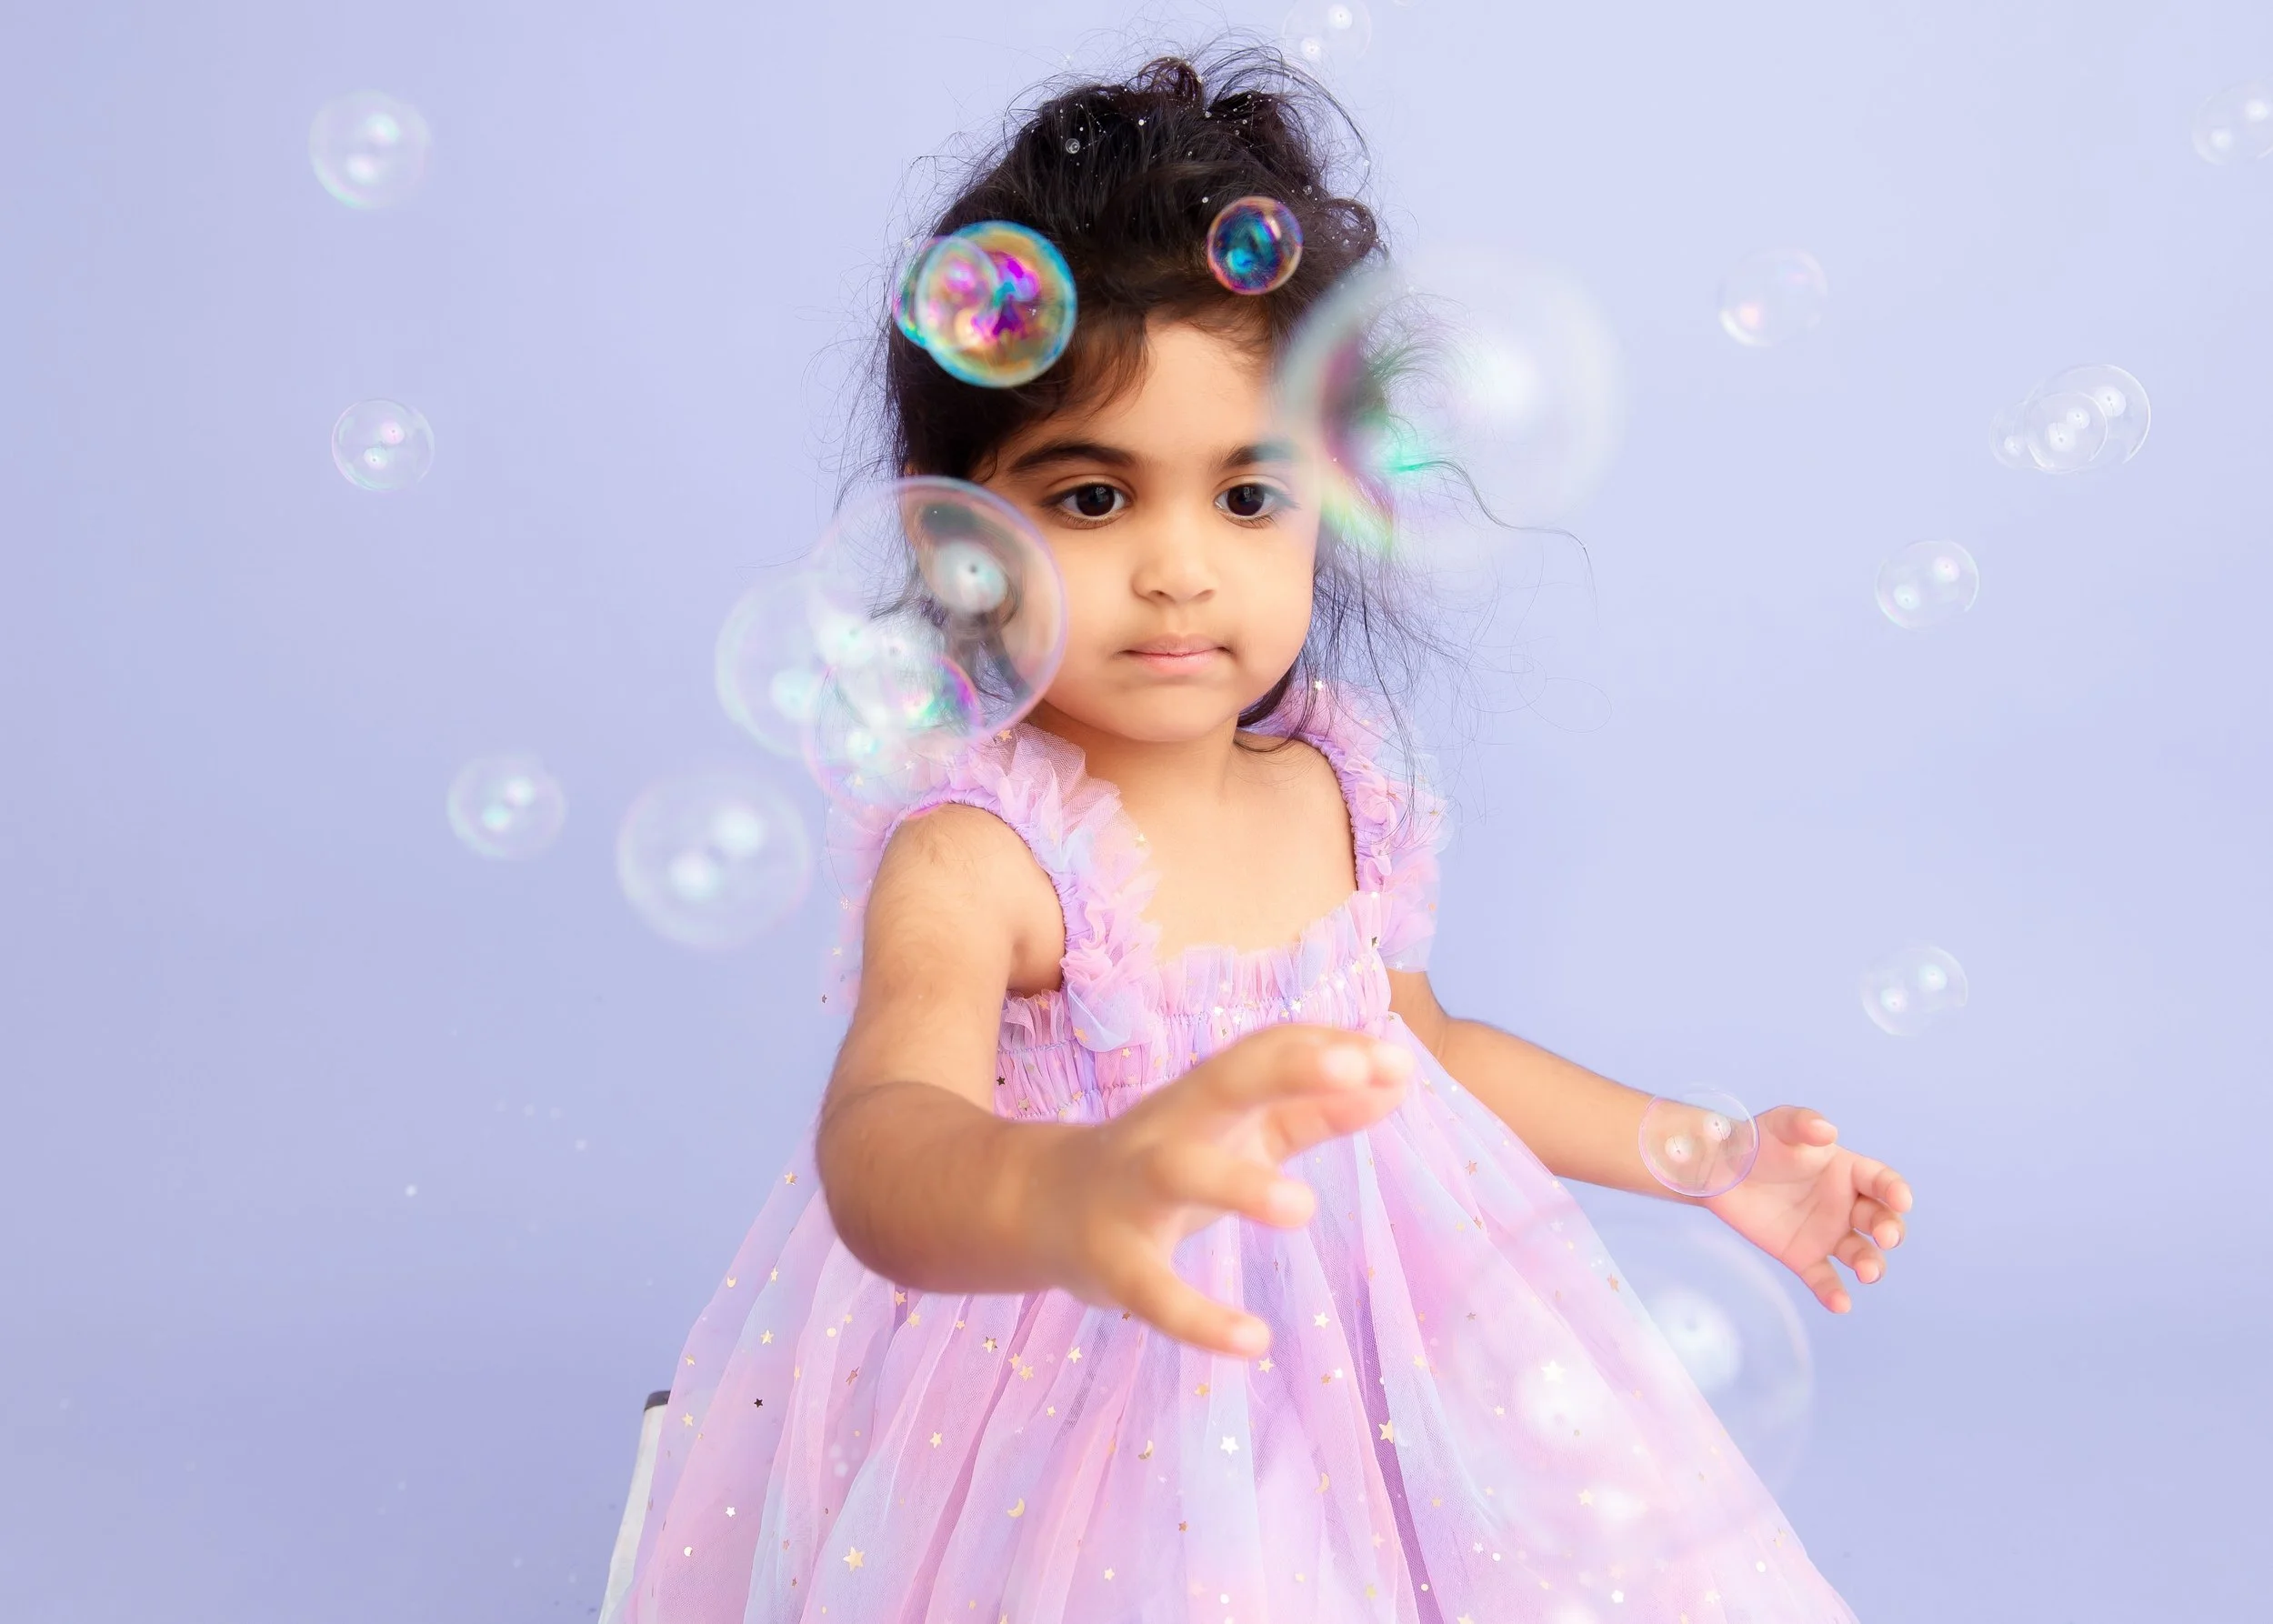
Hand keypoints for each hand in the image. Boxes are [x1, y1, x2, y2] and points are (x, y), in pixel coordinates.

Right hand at [1029, 1026, 1412, 1358]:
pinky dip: (1199, 1318)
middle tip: (1355, 1069)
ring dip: (1237, 1182)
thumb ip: (1312, 1110)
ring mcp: (1132, 1191)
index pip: (1268, 1051)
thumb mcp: (1235, 1130)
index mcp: (1205, 1095)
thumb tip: (1395, 1083)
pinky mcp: (1109, 1261)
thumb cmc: (1161, 1162)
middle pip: (1223, 1079)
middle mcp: (1169, 1127)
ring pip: (1179, 1172)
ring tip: (1301, 1207)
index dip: (1330, 1050)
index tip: (1398, 1061)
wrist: (1035, 1205)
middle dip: (1287, 1068)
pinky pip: (1151, 1290)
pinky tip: (1254, 1342)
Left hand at [1703, 1106, 1914, 1313]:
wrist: (1719, 1169)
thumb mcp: (1780, 1124)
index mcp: (1848, 1172)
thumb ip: (1804, 1123)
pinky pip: (1824, 1279)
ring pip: (1860, 1254)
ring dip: (1870, 1264)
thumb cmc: (1757, 1141)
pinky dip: (1833, 1293)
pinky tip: (1840, 1304)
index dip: (1895, 1191)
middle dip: (1890, 1230)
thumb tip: (1828, 1131)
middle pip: (1880, 1221)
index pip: (1882, 1182)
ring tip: (1867, 1272)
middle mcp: (1845, 1205)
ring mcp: (1826, 1233)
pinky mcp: (1802, 1256)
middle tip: (1886, 1237)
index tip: (1901, 1199)